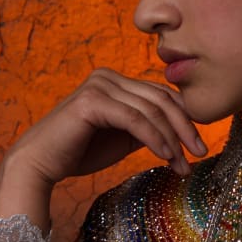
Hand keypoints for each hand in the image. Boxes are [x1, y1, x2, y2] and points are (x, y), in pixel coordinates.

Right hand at [0, 68, 207, 230]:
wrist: (40, 163)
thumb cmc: (80, 152)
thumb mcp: (123, 137)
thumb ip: (148, 128)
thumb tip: (182, 133)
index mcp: (116, 81)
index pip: (161, 94)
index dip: (185, 119)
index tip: (199, 146)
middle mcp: (109, 77)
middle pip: (161, 99)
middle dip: (185, 128)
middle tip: (201, 153)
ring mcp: (100, 85)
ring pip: (151, 110)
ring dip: (172, 139)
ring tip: (183, 165)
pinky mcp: (92, 101)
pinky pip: (134, 119)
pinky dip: (154, 138)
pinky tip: (166, 156)